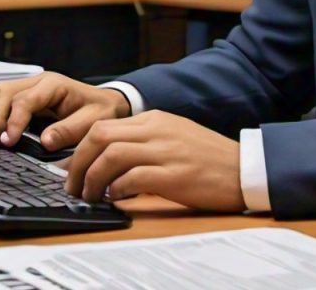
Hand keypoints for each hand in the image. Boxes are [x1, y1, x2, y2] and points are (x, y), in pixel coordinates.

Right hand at [0, 72, 129, 149]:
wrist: (105, 103)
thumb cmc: (101, 110)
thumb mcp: (94, 120)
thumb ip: (71, 129)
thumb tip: (44, 142)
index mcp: (54, 85)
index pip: (26, 99)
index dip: (14, 120)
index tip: (9, 141)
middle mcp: (36, 83)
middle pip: (4, 91)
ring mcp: (27, 89)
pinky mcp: (21, 100)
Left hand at [65, 110, 245, 211]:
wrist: (243, 168)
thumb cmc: (208, 158)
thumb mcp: (173, 137)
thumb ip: (144, 141)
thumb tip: (109, 160)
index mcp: (155, 119)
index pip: (103, 125)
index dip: (80, 149)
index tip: (72, 169)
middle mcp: (157, 129)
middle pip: (100, 135)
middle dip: (78, 161)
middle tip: (73, 184)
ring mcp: (166, 150)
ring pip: (111, 155)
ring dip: (92, 178)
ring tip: (89, 196)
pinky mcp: (174, 174)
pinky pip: (133, 178)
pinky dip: (116, 189)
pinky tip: (115, 198)